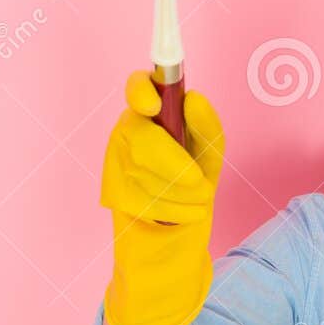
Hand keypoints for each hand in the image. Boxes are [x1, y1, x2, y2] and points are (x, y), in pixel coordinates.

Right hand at [99, 70, 224, 324]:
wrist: (176, 237)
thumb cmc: (192, 187)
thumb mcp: (210, 157)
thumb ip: (207, 127)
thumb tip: (194, 98)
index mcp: (151, 115)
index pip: (137, 87)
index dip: (141, 91)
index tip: (154, 106)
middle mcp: (128, 134)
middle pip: (141, 137)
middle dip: (174, 164)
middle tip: (199, 182)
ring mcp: (116, 163)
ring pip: (145, 172)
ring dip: (181, 193)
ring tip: (194, 201)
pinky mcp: (113, 194)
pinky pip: (143, 199)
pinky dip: (172, 211)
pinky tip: (179, 215)